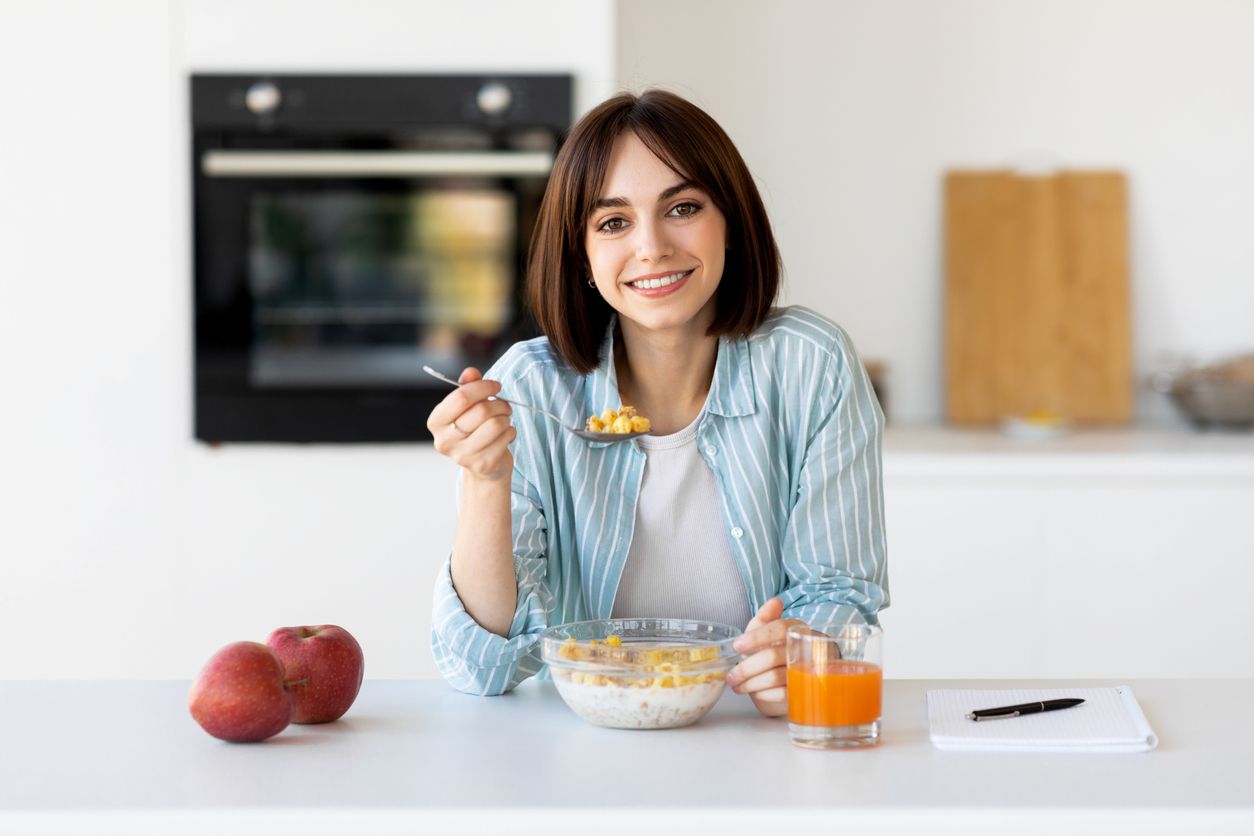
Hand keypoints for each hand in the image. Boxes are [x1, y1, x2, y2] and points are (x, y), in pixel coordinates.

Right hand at [426, 367, 514, 480]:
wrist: (481, 465)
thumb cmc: (474, 429)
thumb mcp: (468, 407)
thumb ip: (468, 387)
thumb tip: (470, 372)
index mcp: (436, 422)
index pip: (461, 397)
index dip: (483, 387)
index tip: (496, 385)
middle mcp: (445, 441)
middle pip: (481, 411)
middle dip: (499, 403)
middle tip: (504, 405)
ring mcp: (463, 455)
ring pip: (495, 424)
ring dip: (506, 417)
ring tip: (504, 419)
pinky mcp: (483, 464)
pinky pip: (505, 437)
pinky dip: (511, 431)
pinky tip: (505, 434)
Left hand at [725, 597, 802, 717]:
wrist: (789, 683)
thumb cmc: (774, 653)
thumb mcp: (765, 634)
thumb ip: (765, 619)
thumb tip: (775, 602)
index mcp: (798, 629)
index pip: (780, 628)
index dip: (756, 637)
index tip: (737, 646)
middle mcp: (808, 648)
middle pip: (773, 655)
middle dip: (746, 667)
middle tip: (730, 676)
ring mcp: (809, 672)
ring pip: (775, 676)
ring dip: (750, 683)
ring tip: (737, 686)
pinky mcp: (806, 692)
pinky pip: (782, 694)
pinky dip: (764, 694)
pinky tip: (755, 693)